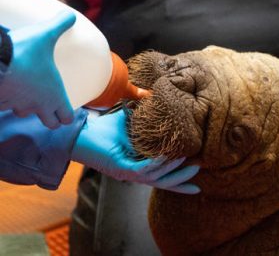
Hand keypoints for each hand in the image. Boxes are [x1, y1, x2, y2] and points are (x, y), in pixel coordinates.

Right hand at [0, 10, 75, 128]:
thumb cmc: (24, 51)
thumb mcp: (46, 34)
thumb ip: (60, 24)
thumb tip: (71, 15)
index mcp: (54, 95)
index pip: (66, 118)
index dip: (67, 114)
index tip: (66, 107)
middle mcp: (36, 106)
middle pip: (49, 123)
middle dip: (50, 115)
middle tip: (49, 103)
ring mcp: (15, 106)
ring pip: (23, 112)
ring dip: (25, 104)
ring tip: (26, 89)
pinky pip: (4, 105)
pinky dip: (6, 98)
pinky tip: (6, 85)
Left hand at [71, 110, 200, 193]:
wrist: (79, 133)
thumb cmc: (101, 129)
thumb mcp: (126, 122)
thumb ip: (140, 117)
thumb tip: (152, 98)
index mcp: (136, 165)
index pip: (161, 174)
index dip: (177, 178)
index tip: (196, 179)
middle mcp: (133, 172)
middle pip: (162, 181)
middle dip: (181, 180)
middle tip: (199, 171)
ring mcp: (126, 172)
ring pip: (155, 177)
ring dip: (173, 171)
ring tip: (190, 164)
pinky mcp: (119, 168)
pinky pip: (142, 169)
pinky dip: (156, 164)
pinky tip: (167, 157)